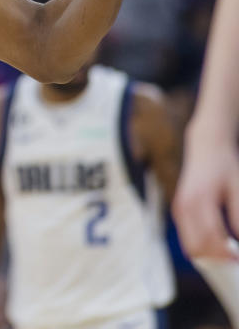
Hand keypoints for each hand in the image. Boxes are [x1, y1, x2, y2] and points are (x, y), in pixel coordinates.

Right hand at [173, 118, 238, 261]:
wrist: (206, 148)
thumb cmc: (225, 166)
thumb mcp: (238, 189)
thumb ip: (238, 216)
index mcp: (199, 200)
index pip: (210, 237)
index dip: (225, 253)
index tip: (237, 260)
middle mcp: (184, 206)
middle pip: (195, 246)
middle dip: (215, 260)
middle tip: (234, 263)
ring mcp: (179, 209)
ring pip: (189, 245)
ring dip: (207, 256)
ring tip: (228, 257)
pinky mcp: (179, 211)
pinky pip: (187, 237)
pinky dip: (201, 247)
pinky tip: (218, 247)